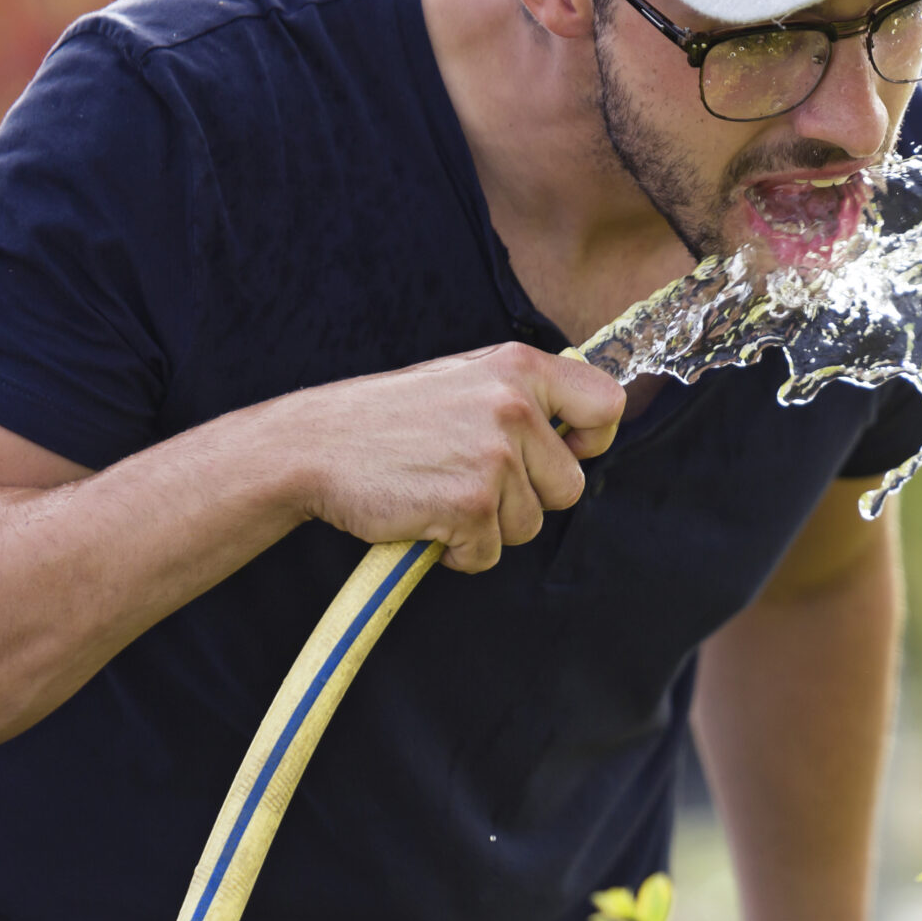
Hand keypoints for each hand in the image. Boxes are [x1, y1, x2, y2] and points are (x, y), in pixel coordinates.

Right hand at [274, 343, 625, 570]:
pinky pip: (490, 554)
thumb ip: (521, 396)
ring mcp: (495, 455)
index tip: (565, 453)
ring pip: (529, 526)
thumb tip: (580, 427)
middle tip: (472, 483)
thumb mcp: (464, 380)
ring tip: (441, 495)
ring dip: (489, 527)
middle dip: (527, 500)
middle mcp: (515, 405)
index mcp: (519, 366)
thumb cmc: (388, 420)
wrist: (314, 446)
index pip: (607, 404)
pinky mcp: (471, 504)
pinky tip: (425, 520)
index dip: (592, 441)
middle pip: (570, 487)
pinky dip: (459, 552)